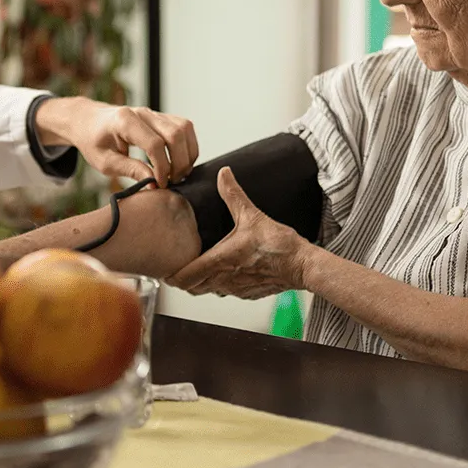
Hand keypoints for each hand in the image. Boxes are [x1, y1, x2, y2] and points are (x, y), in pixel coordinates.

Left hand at [35, 97, 197, 186]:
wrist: (88, 121)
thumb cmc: (93, 141)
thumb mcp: (105, 162)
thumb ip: (130, 170)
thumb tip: (155, 184)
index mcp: (125, 122)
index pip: (155, 144)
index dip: (162, 168)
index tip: (159, 185)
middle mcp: (143, 113)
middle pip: (176, 134)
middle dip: (179, 162)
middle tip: (172, 182)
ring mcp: (153, 113)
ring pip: (184, 128)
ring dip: (187, 154)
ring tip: (177, 174)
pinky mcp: (161, 117)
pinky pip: (184, 128)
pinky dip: (187, 146)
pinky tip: (178, 163)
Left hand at [168, 167, 309, 298]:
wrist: (302, 265)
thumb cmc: (278, 244)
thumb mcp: (251, 215)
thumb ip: (232, 194)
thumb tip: (223, 173)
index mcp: (219, 261)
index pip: (184, 278)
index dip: (171, 276)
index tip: (165, 269)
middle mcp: (224, 280)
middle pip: (192, 288)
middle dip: (184, 279)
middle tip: (179, 265)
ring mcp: (236, 290)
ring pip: (210, 290)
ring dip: (203, 281)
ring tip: (200, 266)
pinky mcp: (248, 293)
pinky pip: (228, 292)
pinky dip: (221, 284)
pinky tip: (226, 271)